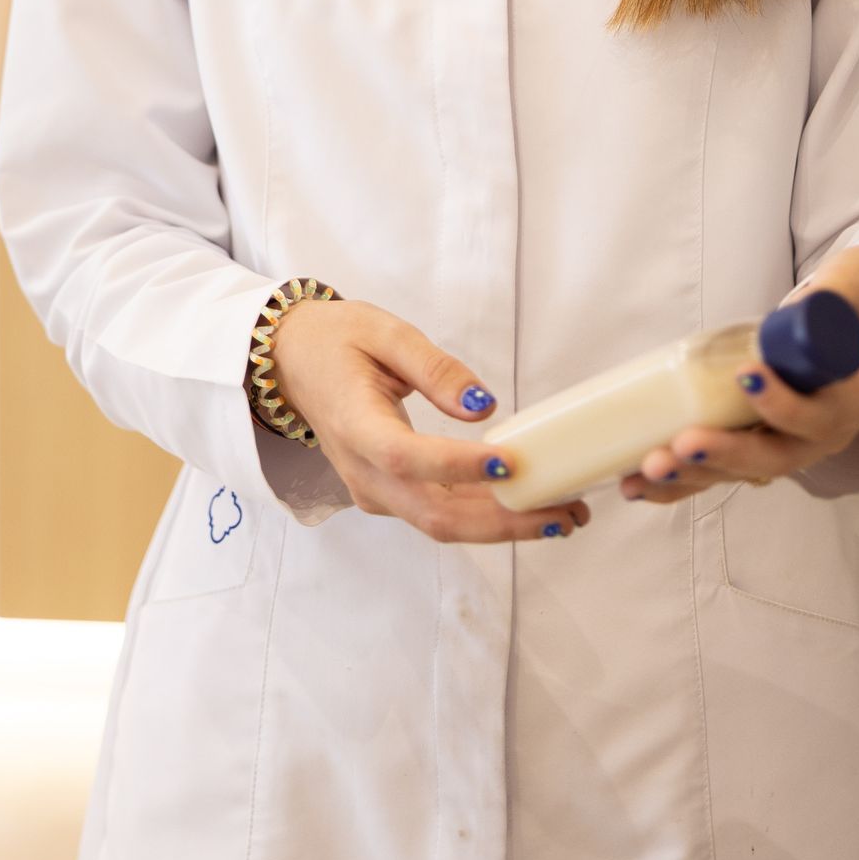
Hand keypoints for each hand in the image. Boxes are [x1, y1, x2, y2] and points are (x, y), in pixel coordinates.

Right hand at [268, 299, 588, 544]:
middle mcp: (363, 473)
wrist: (291, 363)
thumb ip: (434, 368)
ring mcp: (374, 492)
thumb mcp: (384, 333)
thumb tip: (484, 405)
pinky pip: (437, 515)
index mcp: (355, 426)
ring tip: (563, 514)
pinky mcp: (388, 494)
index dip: (458, 468)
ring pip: (441, 524)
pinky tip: (526, 506)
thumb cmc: (336, 340)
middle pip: (435, 514)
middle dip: (505, 519)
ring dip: (504, 526)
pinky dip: (485, 517)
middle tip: (566, 509)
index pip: (407, 458)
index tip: (510, 462)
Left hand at [619, 246, 858, 507]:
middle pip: (775, 458)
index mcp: (854, 398)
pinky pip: (723, 468)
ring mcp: (790, 442)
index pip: (821, 416)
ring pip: (743, 471)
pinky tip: (639, 484)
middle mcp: (824, 433)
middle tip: (683, 445)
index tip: (747, 375)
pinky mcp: (760, 440)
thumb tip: (812, 302)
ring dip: (694, 475)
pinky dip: (683, 479)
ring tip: (648, 470)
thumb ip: (841, 289)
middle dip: (726, 454)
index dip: (784, 404)